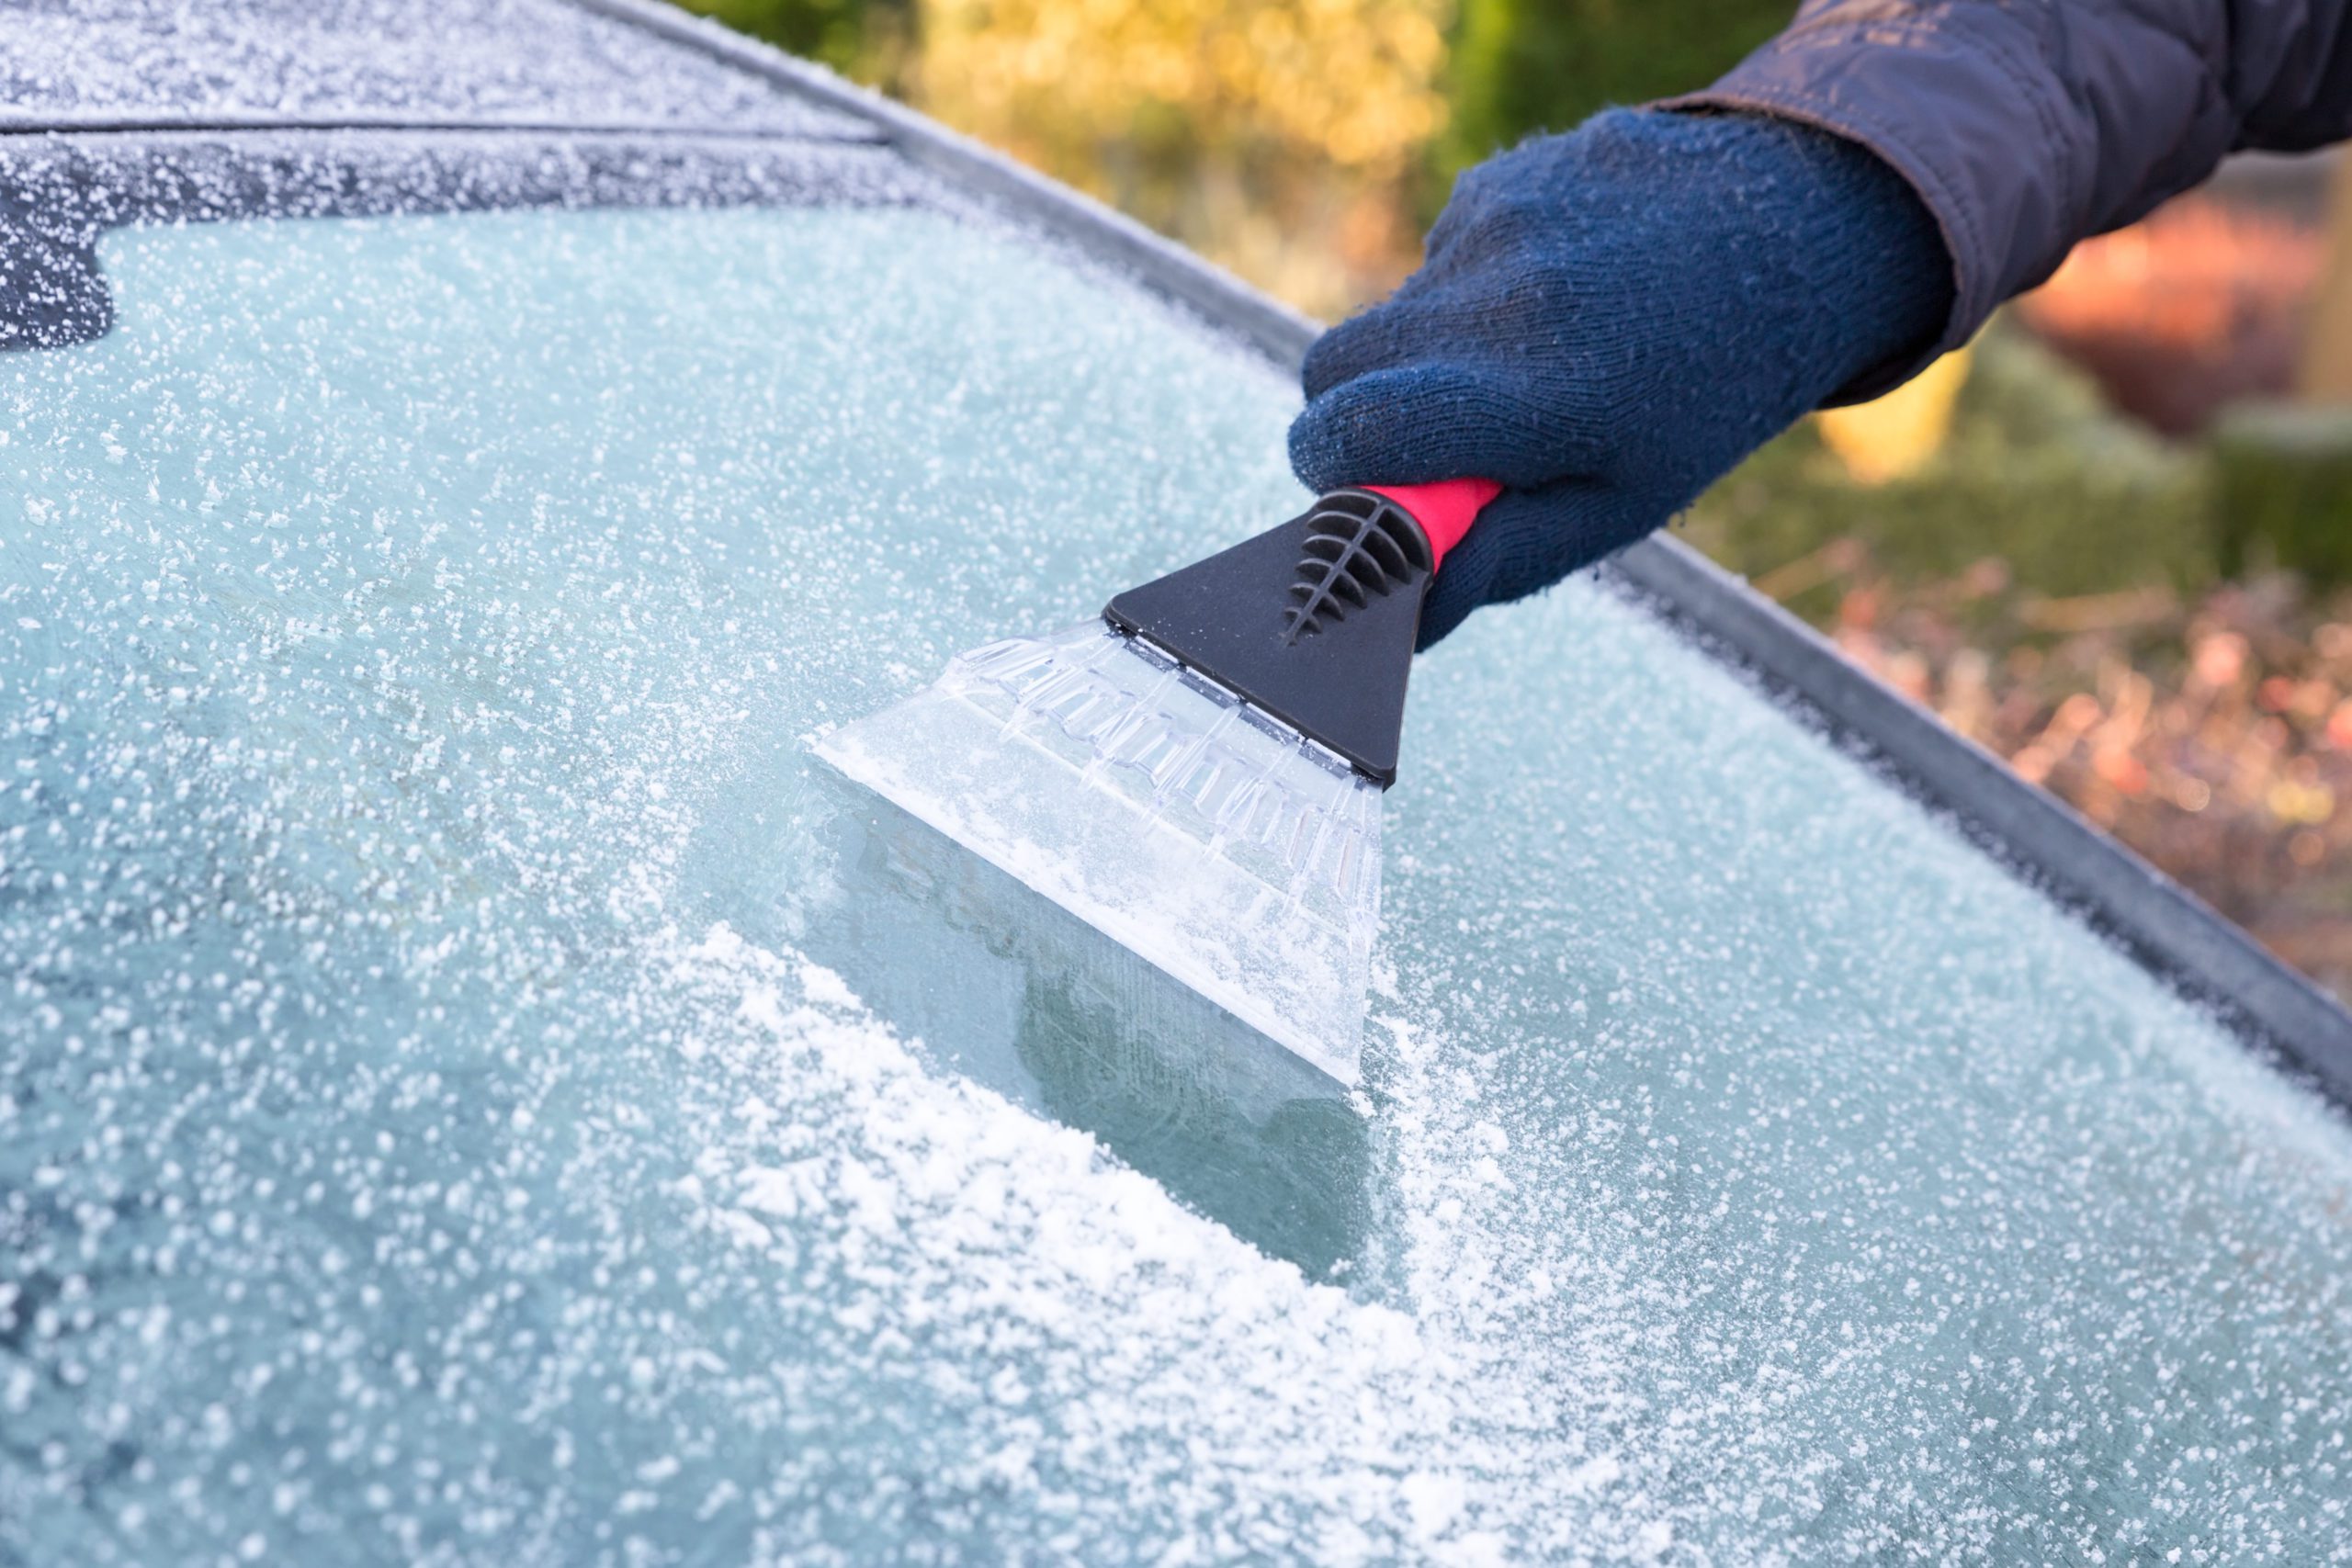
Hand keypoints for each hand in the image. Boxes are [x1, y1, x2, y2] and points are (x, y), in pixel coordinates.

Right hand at [1289, 108, 1951, 646]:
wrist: (1797, 228)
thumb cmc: (1707, 392)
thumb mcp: (1622, 502)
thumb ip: (1501, 557)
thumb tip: (1401, 617)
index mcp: (1532, 396)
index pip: (1348, 431)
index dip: (1332, 473)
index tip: (1363, 489)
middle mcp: (1498, 299)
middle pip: (1331, 369)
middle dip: (1357, 415)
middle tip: (1436, 441)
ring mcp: (1493, 225)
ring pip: (1386, 315)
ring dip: (1427, 354)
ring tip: (1531, 360)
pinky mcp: (1496, 181)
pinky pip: (1434, 259)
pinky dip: (1470, 291)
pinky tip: (1555, 295)